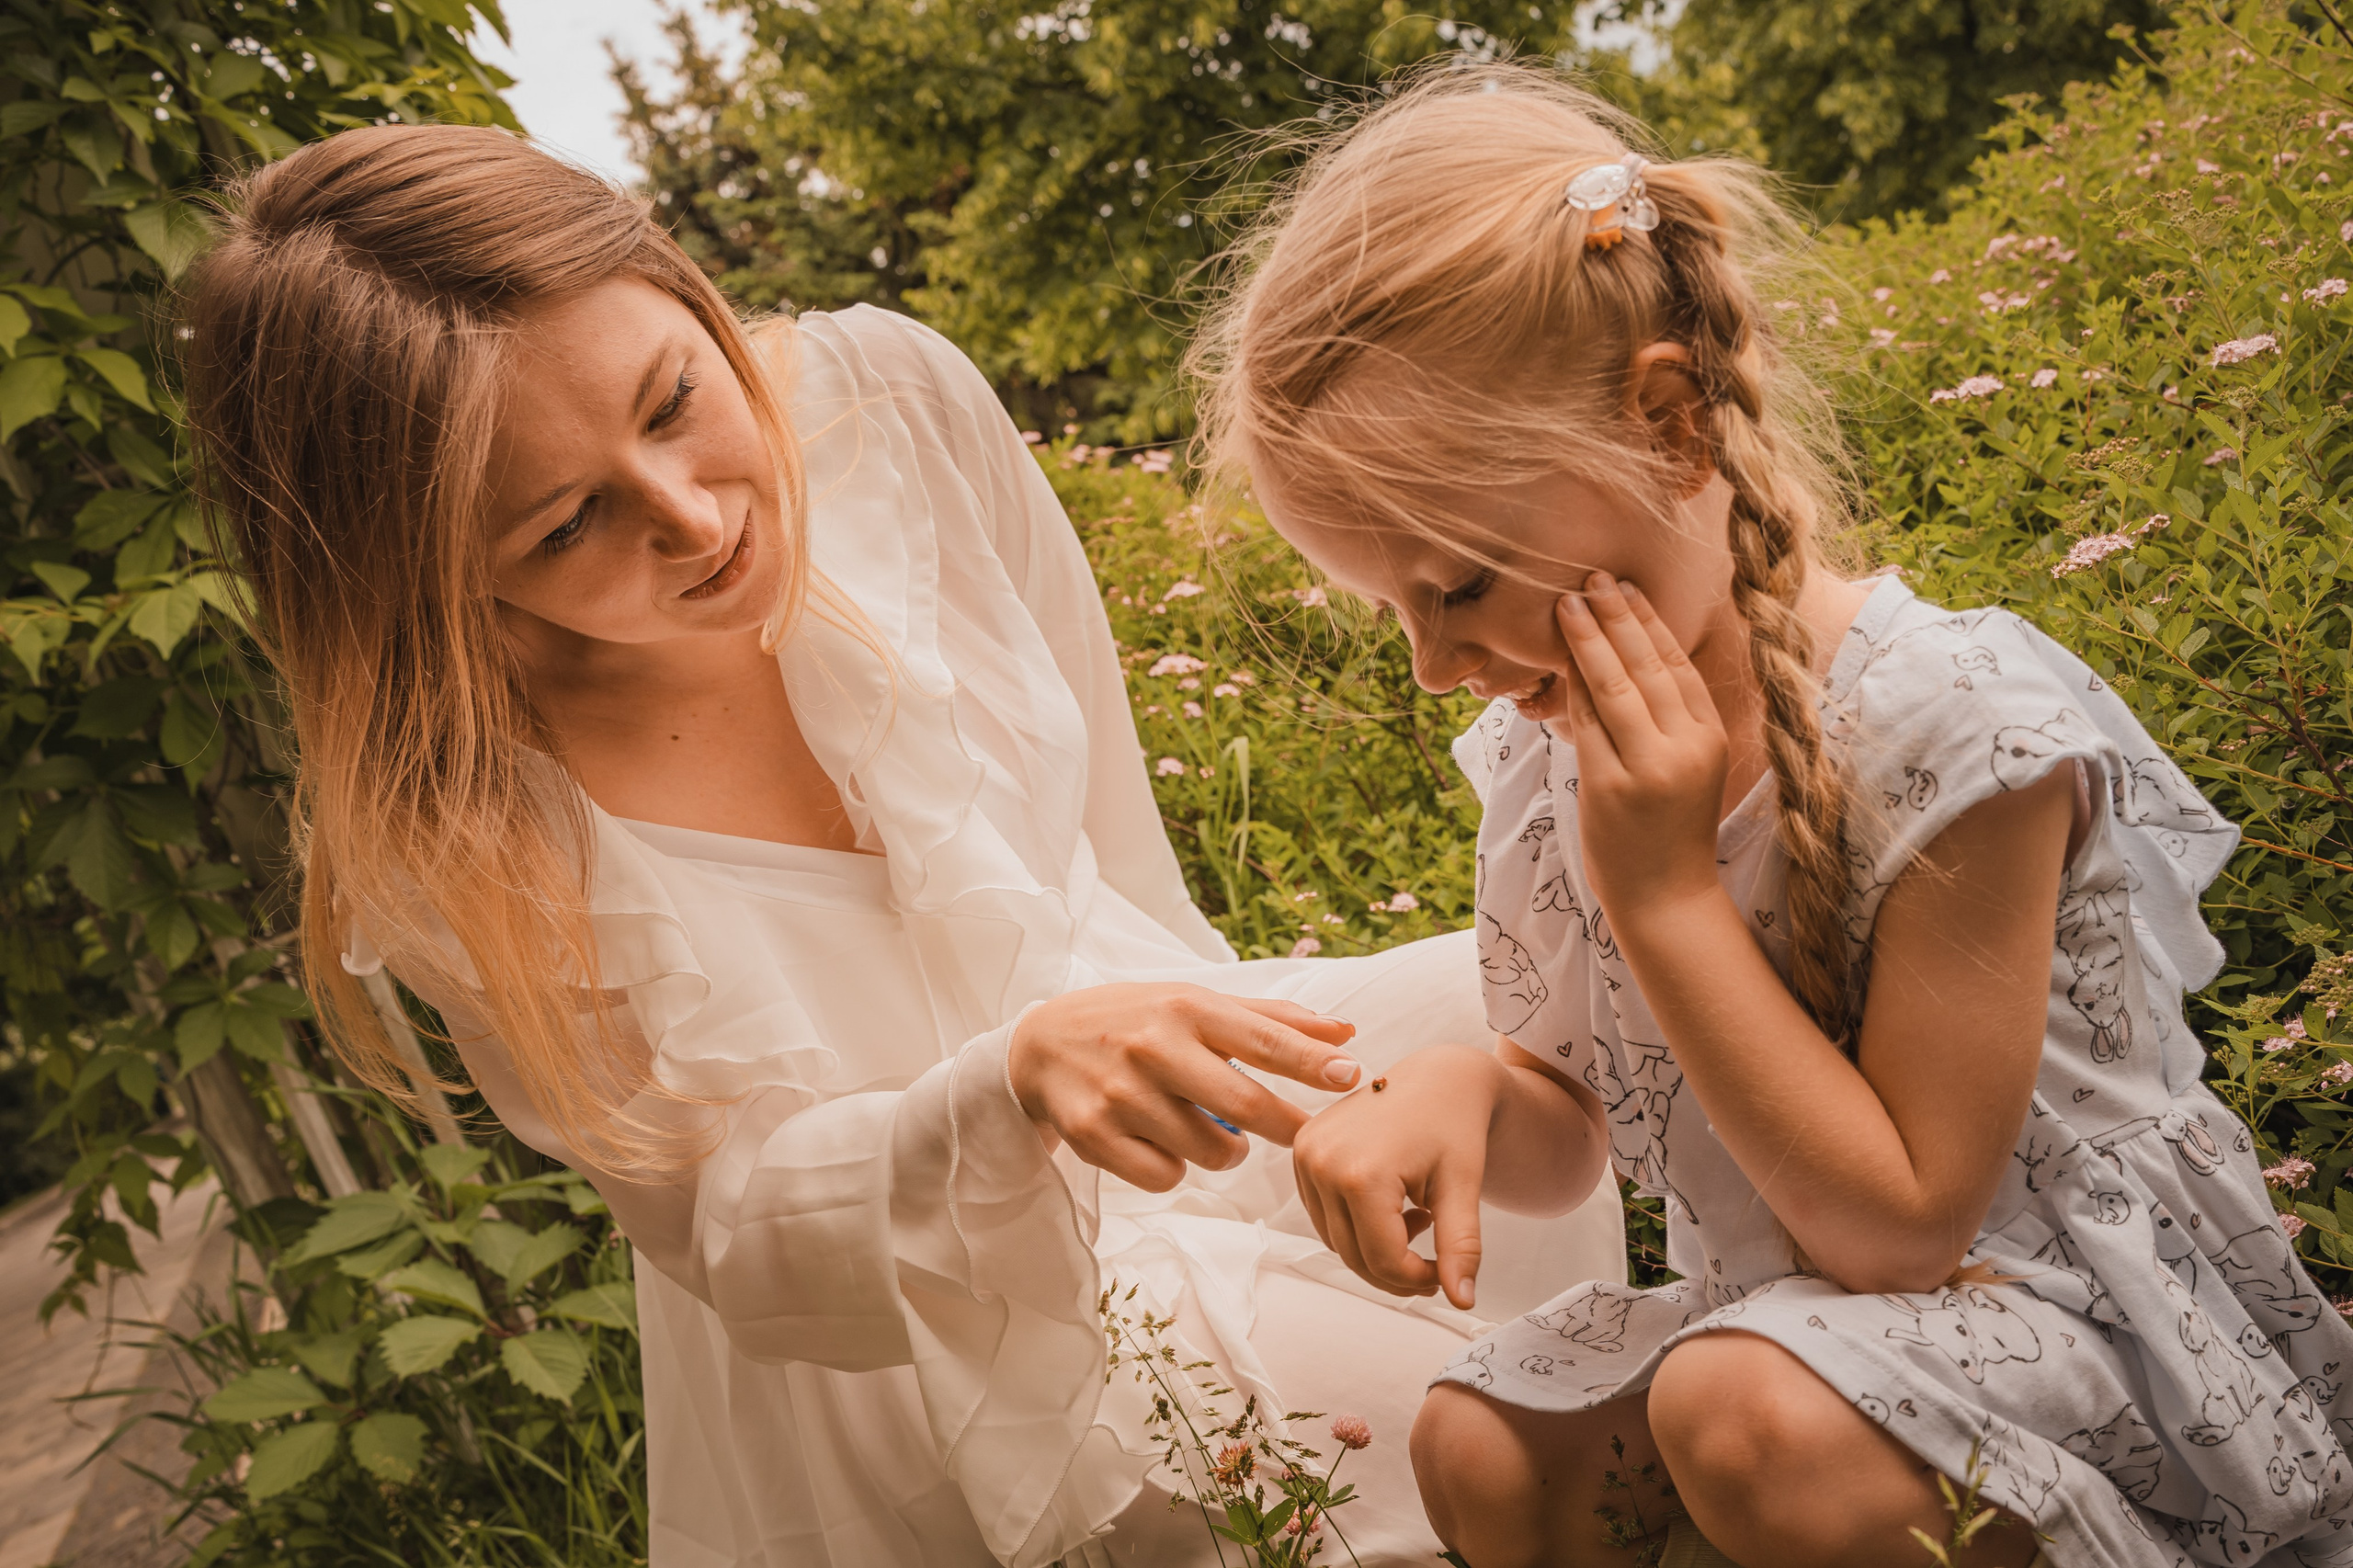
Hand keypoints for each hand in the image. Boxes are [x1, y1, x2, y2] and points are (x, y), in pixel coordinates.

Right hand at [1008, 983, 1361, 1192]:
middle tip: (1300, 1134)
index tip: (1354, 1075)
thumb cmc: (1136, 1021)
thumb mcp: (1196, 1005)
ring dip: (1226, 1153)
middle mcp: (1154, 1046)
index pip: (1263, 1039)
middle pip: (1244, 1106)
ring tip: (1209, 1131)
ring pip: (1210, 1152)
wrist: (1040, 1045)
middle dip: (1284, 1126)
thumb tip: (1346, 1032)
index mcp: (1186, 1007)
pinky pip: (1165, 1177)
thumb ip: (1272, 1022)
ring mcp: (1120, 1093)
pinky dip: (1175, 1169)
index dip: (1313, 1062)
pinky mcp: (1093, 1134)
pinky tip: (1161, 1144)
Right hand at [1290, 1042, 1502, 1309]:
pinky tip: (1394, 1205)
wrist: (1437, 1075)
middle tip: (1436, 1262)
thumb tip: (1463, 1300)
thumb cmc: (1455, 1123)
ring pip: (1336, 1241)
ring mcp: (1305, 1155)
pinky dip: (1357, 1226)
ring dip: (1377, 1248)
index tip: (1445, 1273)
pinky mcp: (1301, 1152)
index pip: (1382, 1260)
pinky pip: (1324, 1216)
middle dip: (1398, 1271)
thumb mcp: (1464, 1187)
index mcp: (1361, 1173)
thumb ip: (1461, 1247)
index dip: (1418, 1279)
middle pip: (1354, 1256)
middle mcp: (1321, 1163)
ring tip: (1417, 1218)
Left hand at [1551, 571, 1729, 924]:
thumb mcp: (1688, 769)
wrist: (1666, 898)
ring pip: (1614, 688)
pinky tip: (1559, 658)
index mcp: (1710, 738)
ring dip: (1589, 640)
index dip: (1650, 623)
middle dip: (1617, 617)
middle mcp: (1685, 747)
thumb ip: (1670, 721)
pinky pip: (1586, 724)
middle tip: (1592, 577)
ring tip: (1568, 602)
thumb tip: (1630, 663)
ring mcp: (1647, 767)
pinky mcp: (1610, 787)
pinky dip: (1572, 687)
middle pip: (1647, 667)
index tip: (1627, 588)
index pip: (1678, 666)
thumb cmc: (1670, 831)